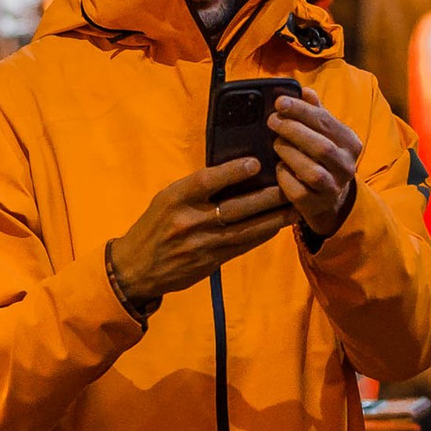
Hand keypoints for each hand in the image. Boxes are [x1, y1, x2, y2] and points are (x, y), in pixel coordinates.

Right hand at [108, 158, 292, 310]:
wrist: (136, 268)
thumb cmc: (154, 226)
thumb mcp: (167, 199)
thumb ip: (196, 189)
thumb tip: (234, 171)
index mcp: (175, 199)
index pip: (206, 181)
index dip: (232, 172)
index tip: (256, 163)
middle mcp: (189, 221)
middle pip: (235, 208)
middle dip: (266, 197)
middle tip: (290, 184)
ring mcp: (201, 244)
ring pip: (245, 229)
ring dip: (273, 218)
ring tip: (295, 207)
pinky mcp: (210, 262)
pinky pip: (242, 246)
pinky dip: (262, 234)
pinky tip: (278, 225)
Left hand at [268, 94, 360, 237]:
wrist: (332, 199)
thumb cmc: (324, 158)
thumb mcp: (325, 133)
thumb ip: (316, 112)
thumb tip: (304, 91)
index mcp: (350, 142)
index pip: (326, 121)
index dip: (301, 110)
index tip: (279, 102)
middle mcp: (346, 166)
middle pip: (320, 146)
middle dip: (292, 130)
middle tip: (272, 121)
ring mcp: (333, 187)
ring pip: (311, 171)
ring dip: (288, 153)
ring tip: (275, 143)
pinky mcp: (317, 204)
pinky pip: (298, 190)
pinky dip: (285, 176)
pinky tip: (279, 167)